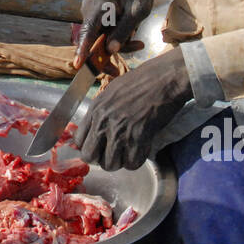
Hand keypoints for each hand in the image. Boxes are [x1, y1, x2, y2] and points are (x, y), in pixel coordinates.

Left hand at [72, 51, 191, 170]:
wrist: (164, 78)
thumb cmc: (141, 82)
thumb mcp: (111, 92)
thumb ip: (100, 111)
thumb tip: (95, 128)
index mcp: (96, 109)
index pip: (79, 140)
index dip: (89, 146)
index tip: (98, 147)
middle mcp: (104, 121)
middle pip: (90, 156)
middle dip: (101, 158)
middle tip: (113, 153)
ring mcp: (120, 131)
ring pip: (110, 164)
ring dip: (119, 162)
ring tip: (128, 151)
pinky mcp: (138, 138)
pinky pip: (131, 164)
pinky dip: (137, 161)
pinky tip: (141, 149)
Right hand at [73, 0, 155, 68]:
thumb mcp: (139, 10)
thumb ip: (124, 30)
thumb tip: (110, 51)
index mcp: (100, 4)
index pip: (88, 30)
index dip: (83, 49)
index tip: (78, 64)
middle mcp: (89, 9)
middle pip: (93, 39)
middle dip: (107, 54)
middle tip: (117, 72)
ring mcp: (90, 13)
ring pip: (99, 38)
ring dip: (117, 45)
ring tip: (138, 43)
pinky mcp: (94, 17)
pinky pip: (101, 34)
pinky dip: (115, 39)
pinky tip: (131, 36)